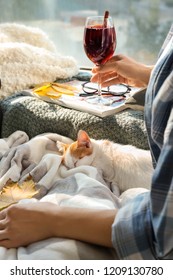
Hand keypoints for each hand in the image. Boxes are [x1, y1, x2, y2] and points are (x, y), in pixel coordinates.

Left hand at [0, 202, 115, 248]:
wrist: (54, 220)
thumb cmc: (47, 210)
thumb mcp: (32, 205)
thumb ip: (23, 209)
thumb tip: (23, 211)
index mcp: (13, 209)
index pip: (0, 215)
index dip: (4, 219)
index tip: (7, 222)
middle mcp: (9, 219)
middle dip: (1, 226)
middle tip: (7, 228)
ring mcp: (11, 230)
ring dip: (1, 234)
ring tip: (7, 235)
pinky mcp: (16, 241)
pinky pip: (2, 244)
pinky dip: (3, 243)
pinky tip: (7, 241)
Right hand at [91, 54, 153, 87]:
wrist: (143, 77)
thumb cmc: (132, 68)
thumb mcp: (117, 66)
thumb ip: (106, 67)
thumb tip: (96, 69)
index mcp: (117, 58)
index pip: (105, 63)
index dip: (98, 67)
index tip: (92, 71)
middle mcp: (119, 64)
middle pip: (106, 70)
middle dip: (99, 74)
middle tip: (92, 79)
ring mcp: (121, 72)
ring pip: (109, 76)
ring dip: (102, 79)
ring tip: (96, 84)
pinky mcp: (123, 79)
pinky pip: (113, 81)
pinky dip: (108, 83)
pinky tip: (103, 86)